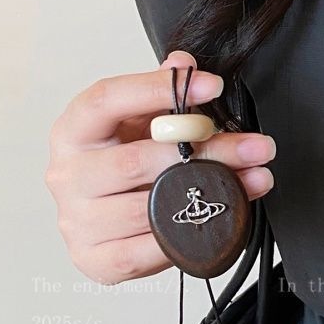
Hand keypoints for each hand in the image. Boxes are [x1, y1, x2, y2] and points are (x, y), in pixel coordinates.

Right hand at [45, 51, 275, 284]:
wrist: (102, 219)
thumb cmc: (122, 163)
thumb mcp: (139, 122)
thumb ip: (161, 95)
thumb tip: (183, 65)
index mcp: (74, 131)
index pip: (107, 100)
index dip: (159, 88)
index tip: (212, 85)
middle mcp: (68, 175)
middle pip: (139, 160)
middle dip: (209, 150)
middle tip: (255, 146)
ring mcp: (78, 220)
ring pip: (151, 207)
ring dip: (214, 193)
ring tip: (254, 179)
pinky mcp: (96, 259)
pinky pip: (150, 249)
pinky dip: (191, 234)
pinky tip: (223, 216)